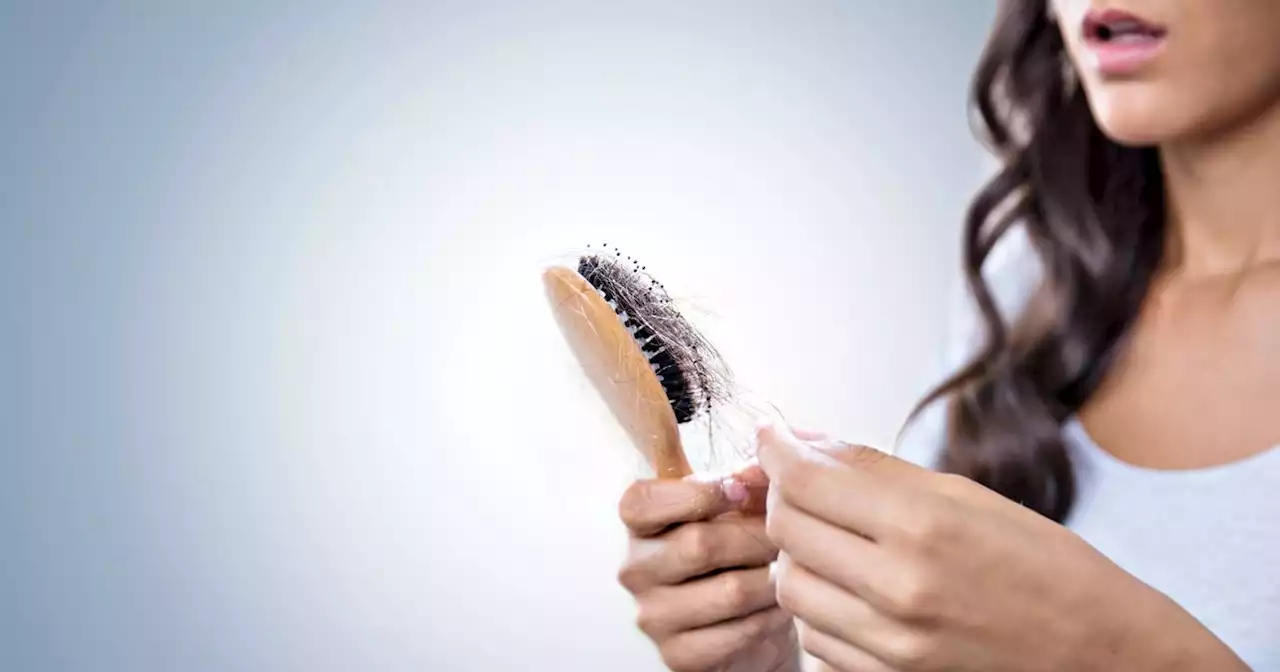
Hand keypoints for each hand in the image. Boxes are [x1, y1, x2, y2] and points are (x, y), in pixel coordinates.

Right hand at [617, 464, 799, 671]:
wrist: (739, 615)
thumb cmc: (732, 549)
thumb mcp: (731, 507)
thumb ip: (741, 480)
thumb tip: (757, 471)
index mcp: (637, 524)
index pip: (644, 502)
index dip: (699, 493)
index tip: (739, 492)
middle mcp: (635, 569)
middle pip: (699, 545)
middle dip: (757, 536)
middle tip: (788, 534)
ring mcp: (653, 616)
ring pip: (729, 592)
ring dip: (772, 580)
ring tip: (789, 570)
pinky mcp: (678, 655)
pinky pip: (739, 633)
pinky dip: (770, 617)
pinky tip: (779, 606)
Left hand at [755, 421, 1249, 671]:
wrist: (1100, 652)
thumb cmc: (1044, 565)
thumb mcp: (966, 496)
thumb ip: (875, 469)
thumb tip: (806, 440)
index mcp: (922, 525)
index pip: (805, 480)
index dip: (776, 449)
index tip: (772, 435)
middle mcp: (898, 587)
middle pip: (785, 529)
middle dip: (780, 496)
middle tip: (798, 481)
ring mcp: (890, 643)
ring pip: (790, 587)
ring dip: (796, 555)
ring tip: (829, 538)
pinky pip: (814, 637)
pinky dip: (817, 607)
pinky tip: (847, 587)